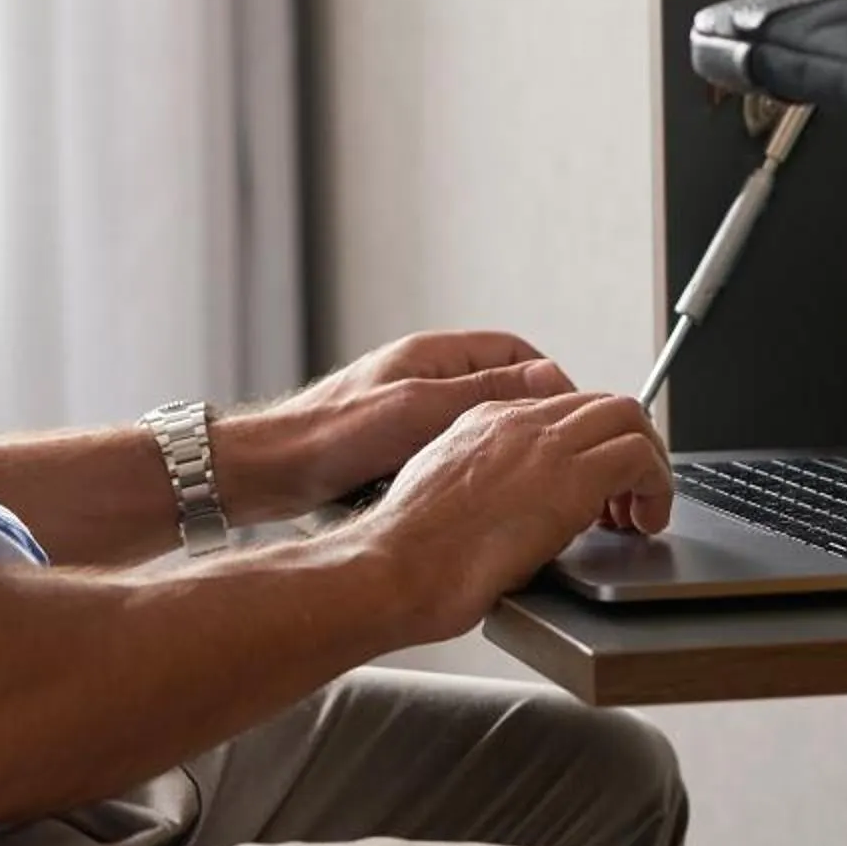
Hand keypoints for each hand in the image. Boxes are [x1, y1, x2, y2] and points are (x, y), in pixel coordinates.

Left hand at [219, 330, 576, 522]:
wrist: (273, 469)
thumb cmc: (332, 434)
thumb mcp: (419, 411)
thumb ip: (483, 392)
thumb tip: (547, 380)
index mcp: (434, 355)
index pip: (517, 355)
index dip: (551, 385)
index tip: (573, 420)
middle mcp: (425, 375)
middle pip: (502, 388)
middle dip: (531, 417)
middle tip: (557, 453)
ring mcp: (411, 407)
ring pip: (479, 419)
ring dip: (502, 442)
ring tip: (526, 473)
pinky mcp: (398, 441)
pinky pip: (452, 444)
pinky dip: (471, 462)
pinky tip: (480, 490)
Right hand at [361, 392, 673, 642]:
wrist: (398, 565)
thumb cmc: (409, 550)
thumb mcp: (439, 492)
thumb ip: (478, 481)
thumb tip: (508, 504)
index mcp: (483, 421)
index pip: (563, 411)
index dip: (591, 447)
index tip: (599, 488)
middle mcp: (518, 421)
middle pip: (604, 405)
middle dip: (630, 447)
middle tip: (628, 498)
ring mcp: (546, 444)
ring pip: (630, 418)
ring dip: (648, 464)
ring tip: (640, 512)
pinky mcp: (573, 477)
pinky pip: (640, 457)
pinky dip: (657, 487)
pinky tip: (643, 523)